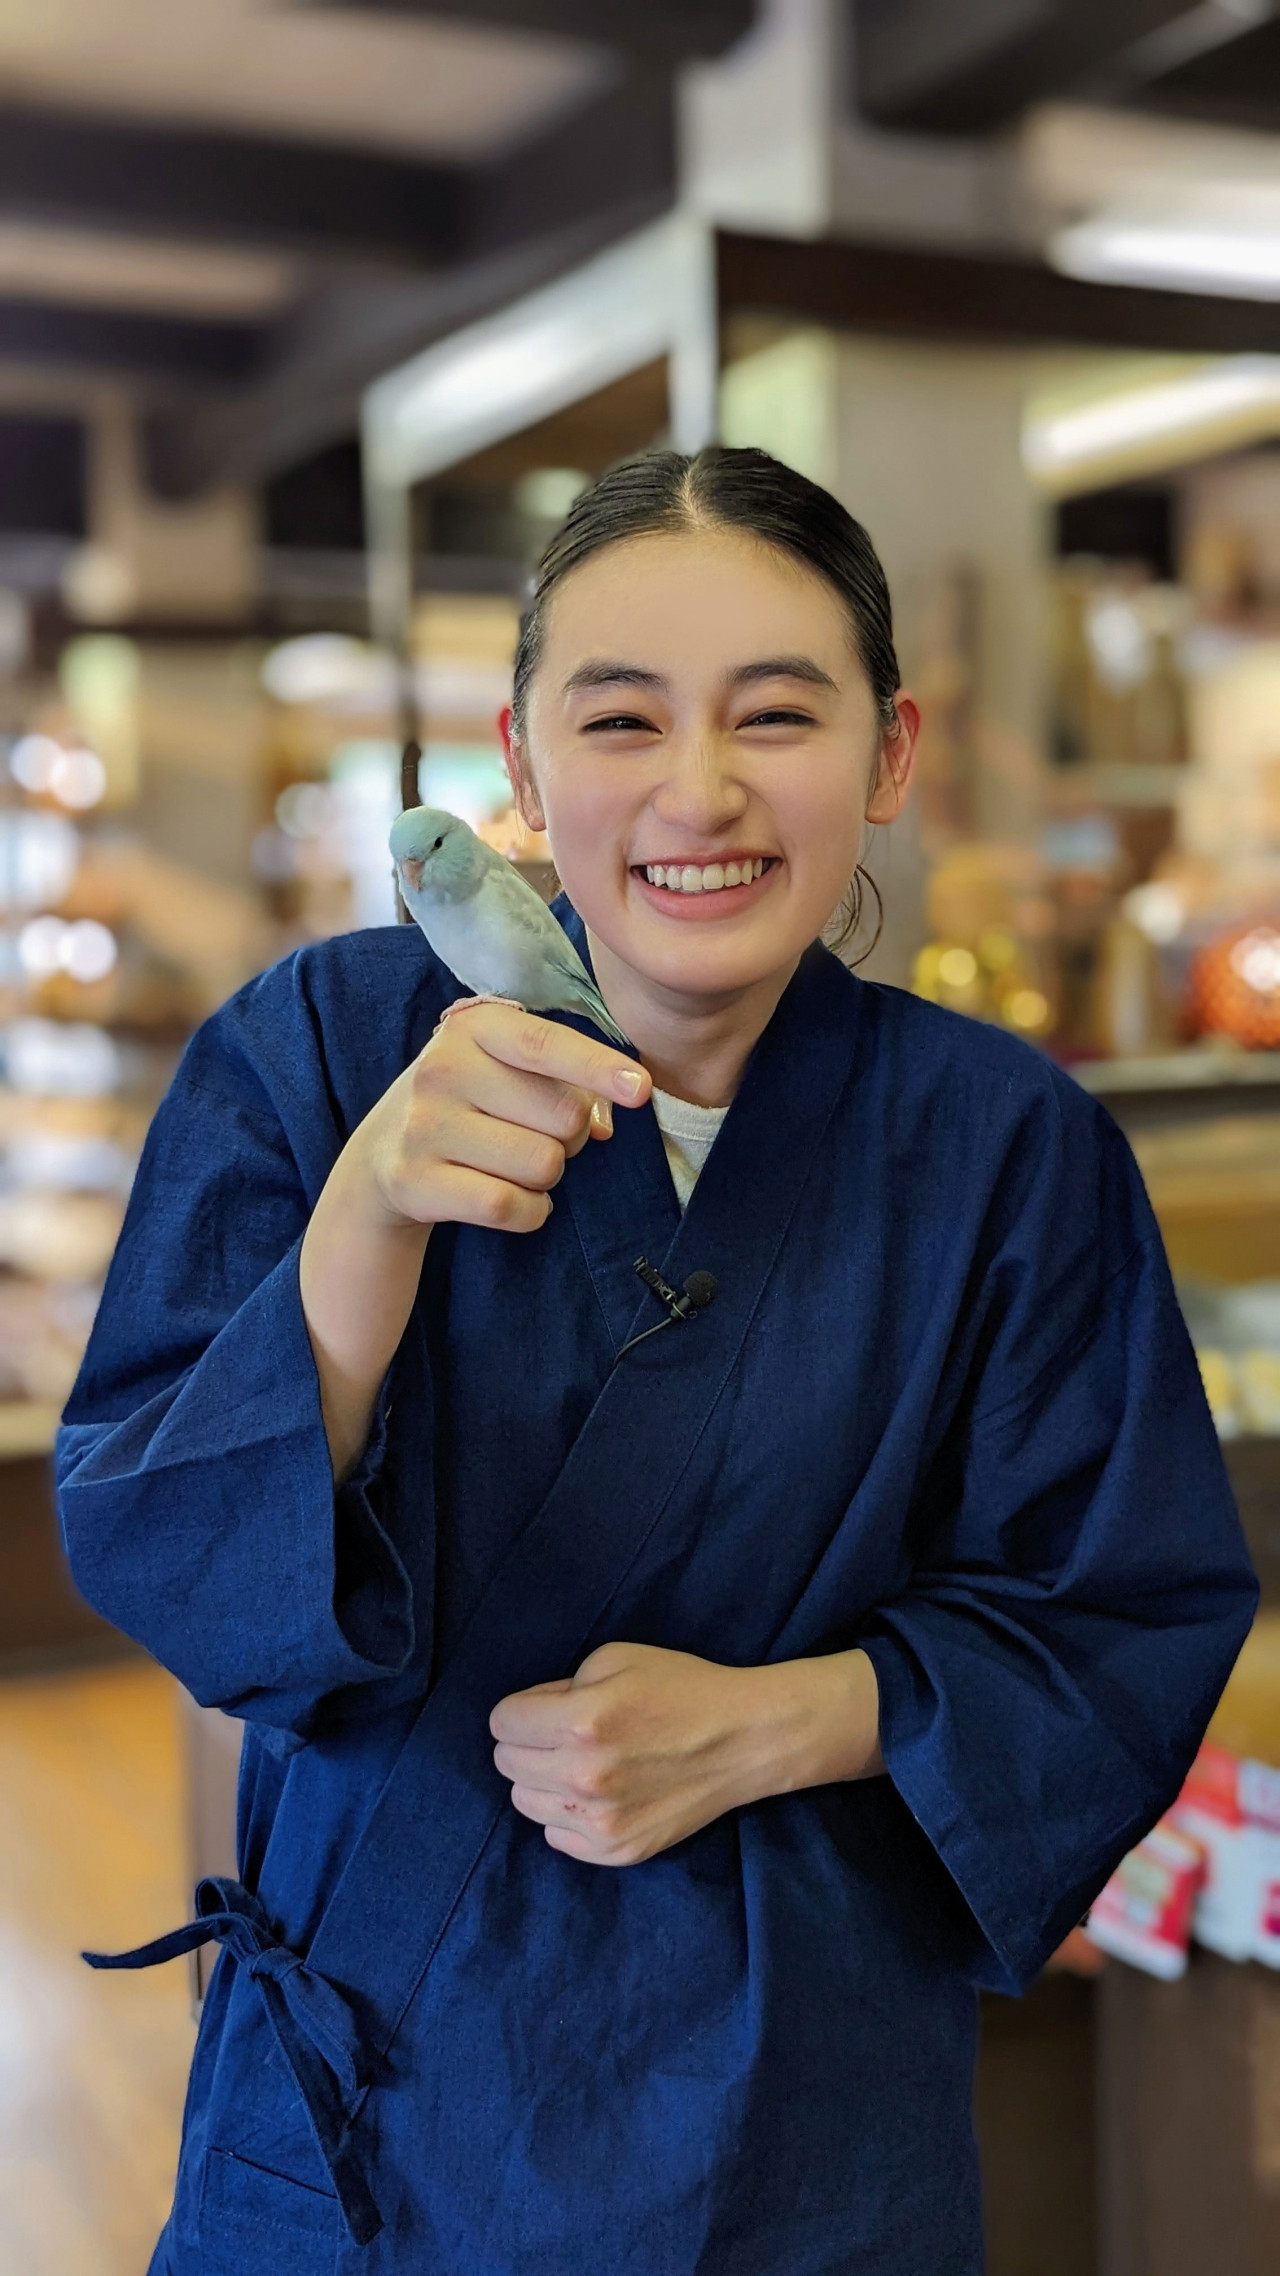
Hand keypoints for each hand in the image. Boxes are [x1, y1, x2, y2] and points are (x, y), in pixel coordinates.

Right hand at [300, 1008, 648, 1477]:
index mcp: (473, 1027)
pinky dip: (529, 1211)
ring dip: (547, 1177)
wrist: (381, 1159)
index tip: (642, 1089)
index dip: (600, 1068)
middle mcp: (442, 1069)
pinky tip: (508, 1199)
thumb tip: (604, 1124)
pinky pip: (512, 1207)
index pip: (548, 1045)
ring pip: (544, 1165)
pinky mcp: (413, 1181)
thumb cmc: (471, 1105)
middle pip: (564, 1117)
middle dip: (571, 1137)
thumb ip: (566, 1083)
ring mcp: (423, 1126)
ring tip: (511, 1163)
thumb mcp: (508, 1072)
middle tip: (535, 1134)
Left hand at [490, 1640, 882, 1866]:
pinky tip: (600, 1794)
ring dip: (544, 1780)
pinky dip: (568, 1814)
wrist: (743, 1740)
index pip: (502, 1723)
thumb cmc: (681, 1689)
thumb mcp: (615, 1659)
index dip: (521, 1710)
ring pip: (526, 1803)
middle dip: (528, 1743)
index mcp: (581, 1722)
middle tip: (563, 1734)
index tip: (544, 1709)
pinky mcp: (617, 1851)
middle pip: (507, 1764)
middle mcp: (583, 1777)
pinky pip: (556, 1836)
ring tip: (583, 1764)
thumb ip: (561, 1687)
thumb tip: (533, 1715)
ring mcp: (600, 1822)